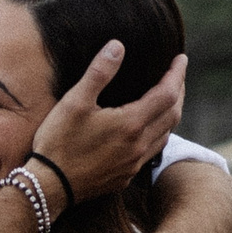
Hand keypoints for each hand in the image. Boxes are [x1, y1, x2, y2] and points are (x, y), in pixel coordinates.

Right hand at [29, 42, 188, 204]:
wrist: (49, 186)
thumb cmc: (59, 141)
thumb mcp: (75, 101)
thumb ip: (99, 72)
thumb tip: (118, 46)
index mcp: (131, 124)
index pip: (168, 94)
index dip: (177, 74)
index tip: (181, 59)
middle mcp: (139, 146)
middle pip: (173, 114)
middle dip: (179, 91)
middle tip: (177, 74)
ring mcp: (134, 164)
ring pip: (165, 135)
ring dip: (171, 114)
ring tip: (168, 98)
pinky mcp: (125, 177)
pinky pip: (152, 152)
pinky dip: (159, 134)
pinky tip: (148, 129)